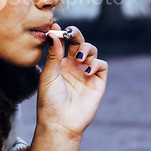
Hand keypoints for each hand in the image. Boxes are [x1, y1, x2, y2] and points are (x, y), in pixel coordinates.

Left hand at [37, 23, 107, 139]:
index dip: (61, 33)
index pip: (63, 41)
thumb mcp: (48, 75)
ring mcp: (86, 72)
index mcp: (59, 61)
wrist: (60, 123)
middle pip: (79, 41)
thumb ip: (53, 54)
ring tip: (78, 59)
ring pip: (91, 50)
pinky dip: (96, 64)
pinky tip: (86, 71)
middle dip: (76, 34)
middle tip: (71, 33)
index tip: (55, 27)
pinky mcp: (97, 82)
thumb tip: (53, 33)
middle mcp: (74, 64)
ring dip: (86, 49)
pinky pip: (102, 65)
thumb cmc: (50, 100)